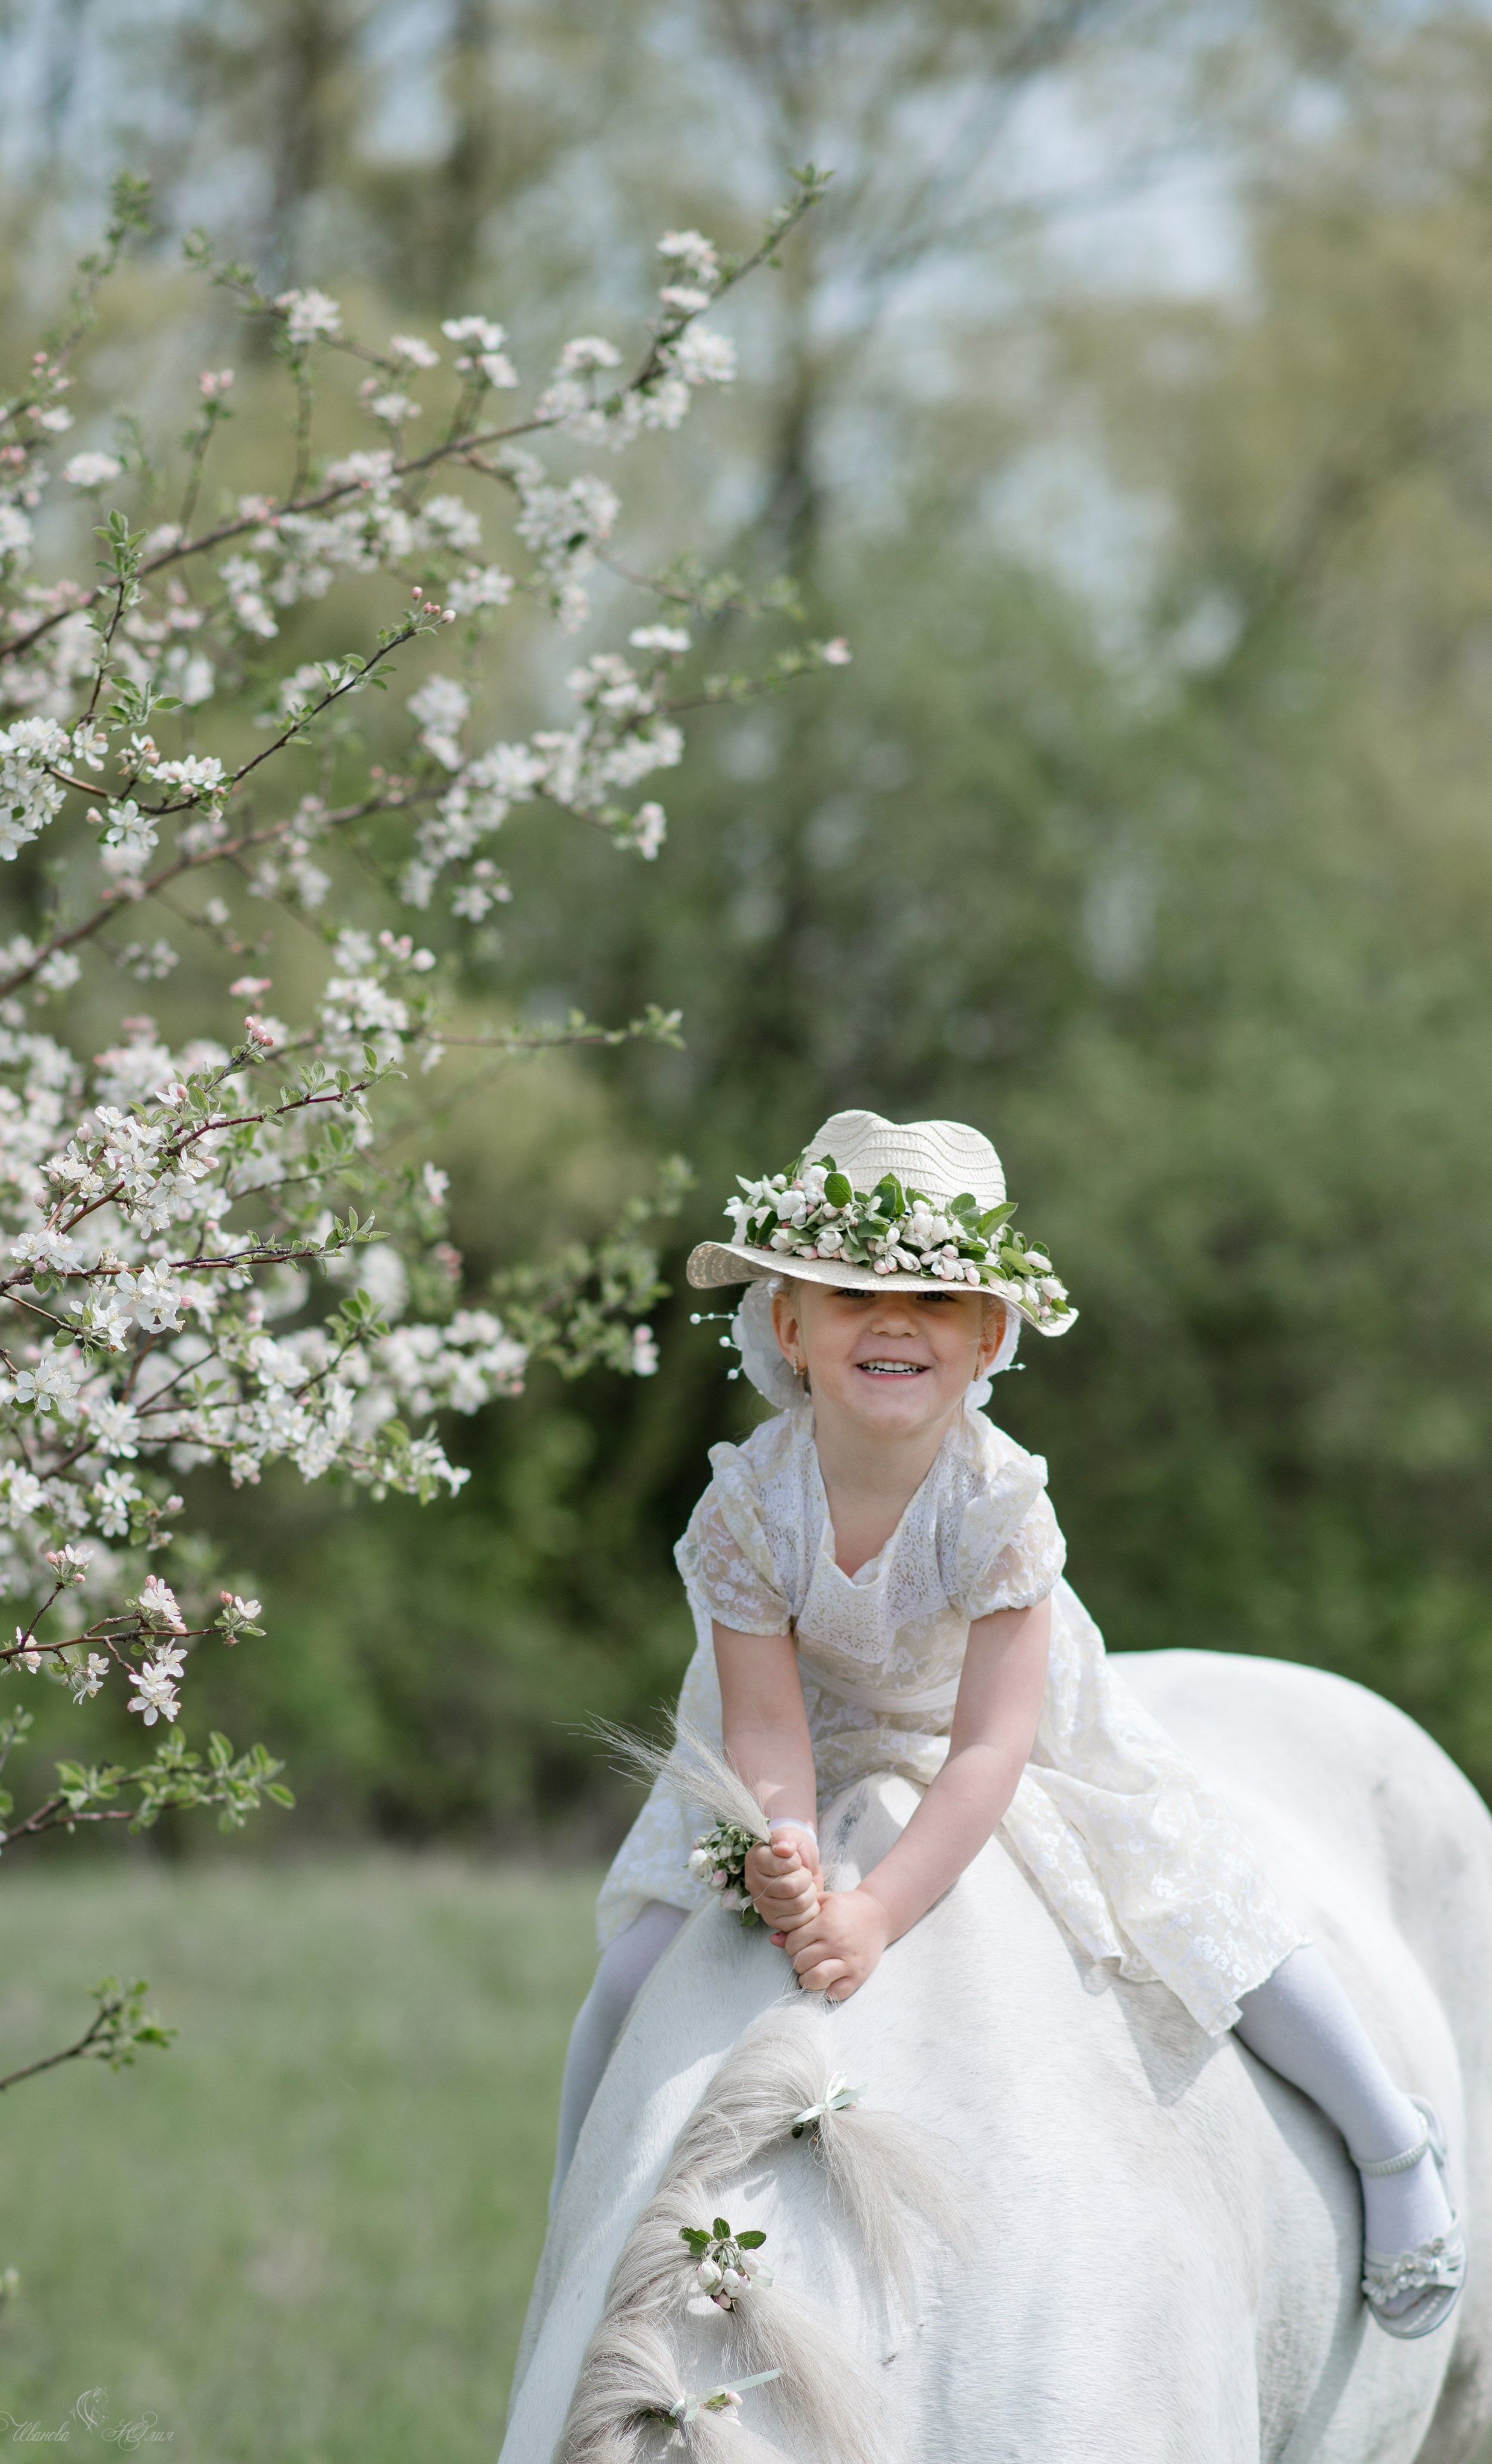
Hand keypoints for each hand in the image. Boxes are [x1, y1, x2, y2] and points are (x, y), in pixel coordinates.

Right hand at [745, 1828, 821, 1933]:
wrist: (801, 1864)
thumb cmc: (794, 1849)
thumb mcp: (792, 1835)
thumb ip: (786, 1838)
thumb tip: (782, 1849)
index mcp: (755, 1860)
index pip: (779, 1865)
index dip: (795, 1861)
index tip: (795, 1858)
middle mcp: (754, 1884)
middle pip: (789, 1888)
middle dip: (805, 1878)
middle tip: (803, 1873)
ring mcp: (762, 1905)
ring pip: (797, 1904)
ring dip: (809, 1893)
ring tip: (805, 1886)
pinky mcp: (774, 1921)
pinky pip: (800, 1921)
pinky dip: (810, 1909)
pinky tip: (806, 1899)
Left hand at [782, 1885, 890, 2001]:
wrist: (878, 1914)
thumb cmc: (845, 1908)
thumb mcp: (821, 1904)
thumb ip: (797, 1919)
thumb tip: (773, 1940)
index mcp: (827, 1923)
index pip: (793, 1943)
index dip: (791, 1944)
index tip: (798, 1942)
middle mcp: (838, 1943)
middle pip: (801, 1962)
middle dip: (798, 1960)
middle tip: (804, 1956)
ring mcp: (850, 1962)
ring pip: (815, 1979)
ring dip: (807, 1978)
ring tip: (810, 1971)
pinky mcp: (859, 1976)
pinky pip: (836, 1993)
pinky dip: (827, 1990)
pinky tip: (826, 1979)